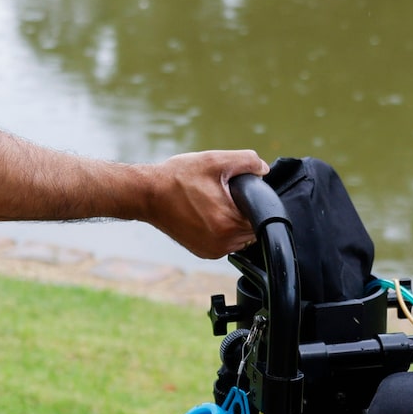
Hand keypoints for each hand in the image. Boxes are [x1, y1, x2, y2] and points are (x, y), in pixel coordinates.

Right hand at [145, 151, 266, 258]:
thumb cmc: (177, 178)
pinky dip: (223, 230)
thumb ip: (247, 161)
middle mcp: (221, 244)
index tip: (238, 191)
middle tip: (224, 195)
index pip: (261, 217)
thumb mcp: (215, 160)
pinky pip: (226, 242)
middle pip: (252, 229)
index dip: (254, 201)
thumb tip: (264, 170)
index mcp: (227, 223)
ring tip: (215, 204)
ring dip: (235, 222)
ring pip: (240, 237)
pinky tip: (209, 214)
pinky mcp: (203, 252)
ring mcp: (212, 251)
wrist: (148, 194)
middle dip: (244, 211)